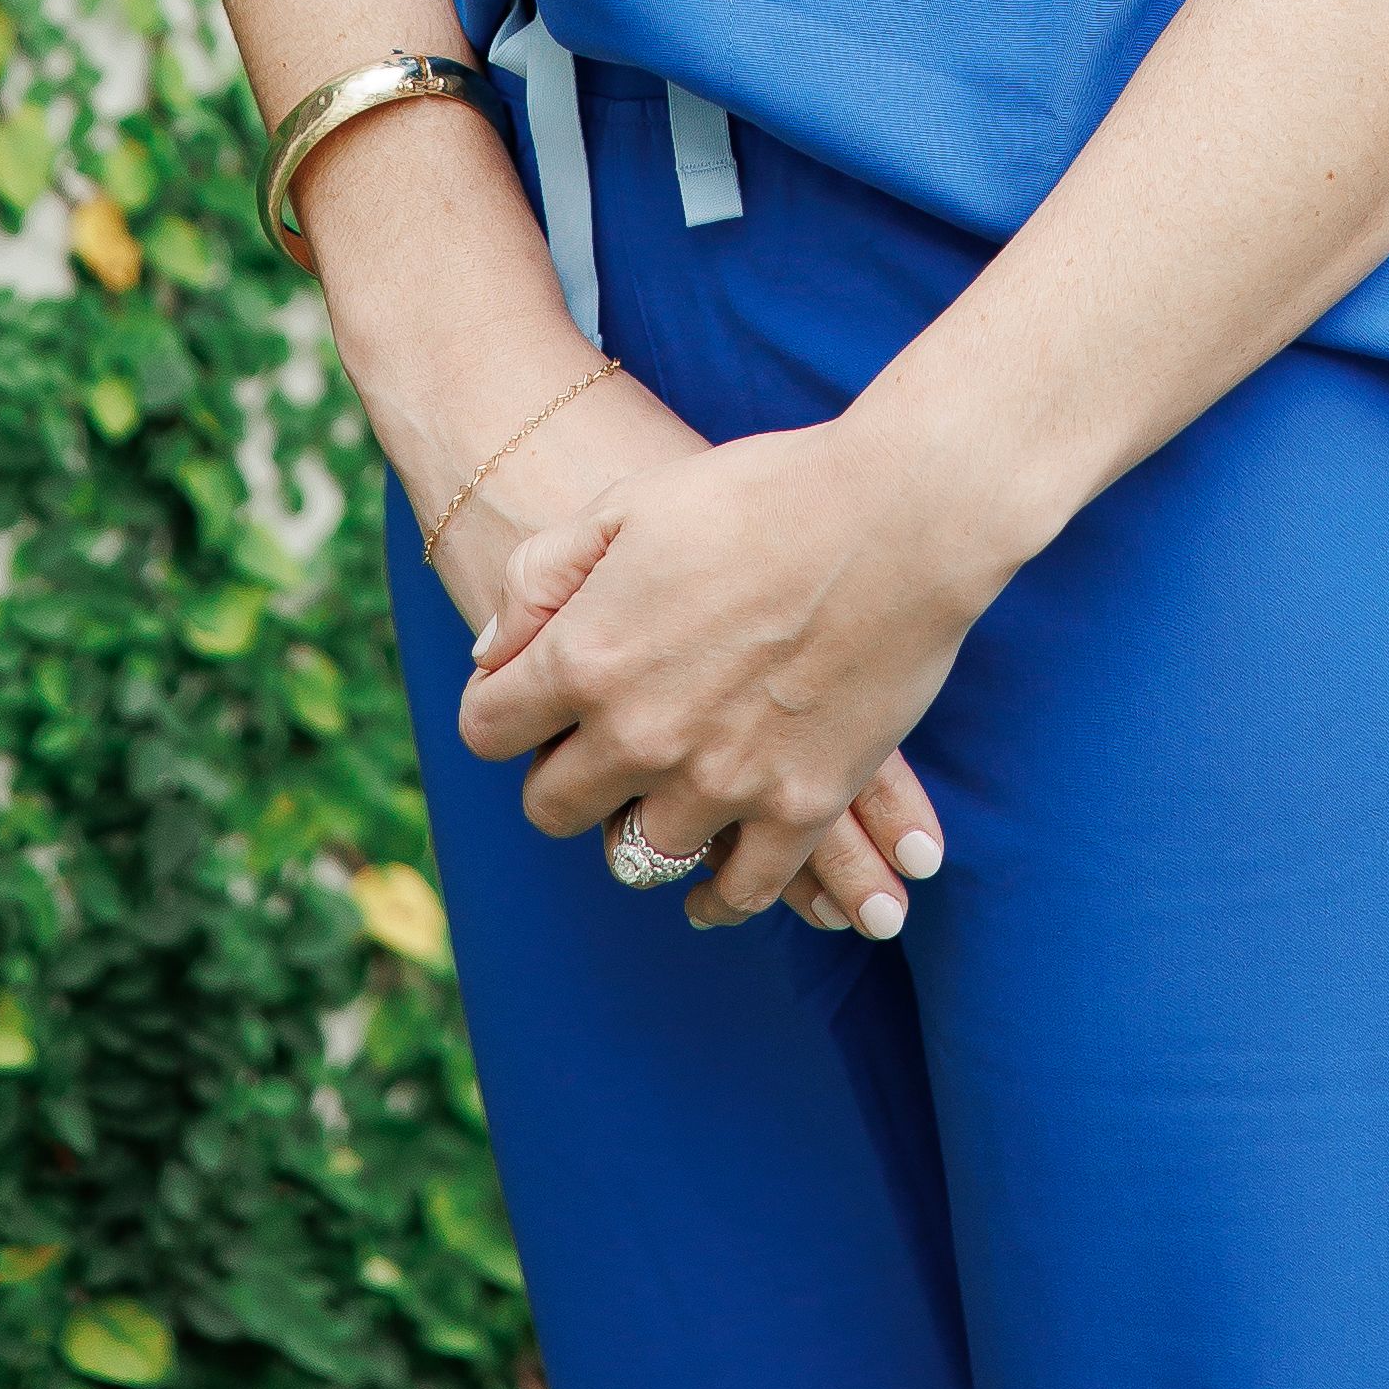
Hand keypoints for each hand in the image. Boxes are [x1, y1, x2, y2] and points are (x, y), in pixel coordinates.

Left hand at [459, 409, 982, 940]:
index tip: (528, 702)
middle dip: (563, 776)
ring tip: (660, 794)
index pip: (488, 729)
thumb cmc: (762, 493)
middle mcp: (638, 736)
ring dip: (640, 825)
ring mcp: (719, 781)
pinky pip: (740, 890)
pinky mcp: (798, 807)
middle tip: (594, 746)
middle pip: (553, 806)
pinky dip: (719, 896)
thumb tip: (490, 654)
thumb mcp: (630, 503)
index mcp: (586, 657)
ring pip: (638, 855)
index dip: (503, 710)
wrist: (900, 514)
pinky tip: (710, 887)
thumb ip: (540, 576)